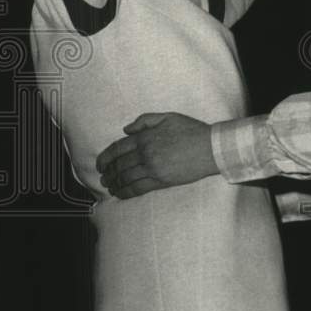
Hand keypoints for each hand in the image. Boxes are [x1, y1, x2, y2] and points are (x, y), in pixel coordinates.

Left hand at [96, 113, 218, 198]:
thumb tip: (126, 130)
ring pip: (126, 178)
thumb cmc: (192, 130)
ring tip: (109, 187)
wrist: (210, 148)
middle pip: (119, 165)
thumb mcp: (168, 117)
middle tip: (103, 177)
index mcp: (145, 137)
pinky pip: (138, 188)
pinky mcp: (161, 181)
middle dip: (108, 173)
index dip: (105, 158)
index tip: (100, 164)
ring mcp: (153, 168)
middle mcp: (146, 153)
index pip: (117, 148)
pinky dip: (126, 192)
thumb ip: (144, 120)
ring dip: (114, 184)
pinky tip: (121, 194)